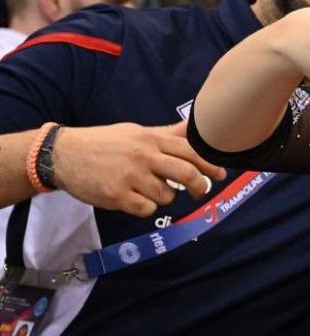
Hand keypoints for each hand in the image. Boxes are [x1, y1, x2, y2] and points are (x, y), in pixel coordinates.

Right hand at [51, 121, 228, 216]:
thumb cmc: (104, 143)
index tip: (220, 174)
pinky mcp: (117, 196)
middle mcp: (143, 156)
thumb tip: (194, 126)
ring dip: (163, 197)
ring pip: (167, 196)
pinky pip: (147, 209)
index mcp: (150, 139)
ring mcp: (130, 177)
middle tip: (199, 191)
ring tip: (147, 189)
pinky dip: (144, 207)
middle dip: (200, 186)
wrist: (61, 154)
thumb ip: (166, 134)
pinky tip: (132, 198)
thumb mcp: (135, 131)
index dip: (210, 165)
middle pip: (187, 175)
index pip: (191, 151)